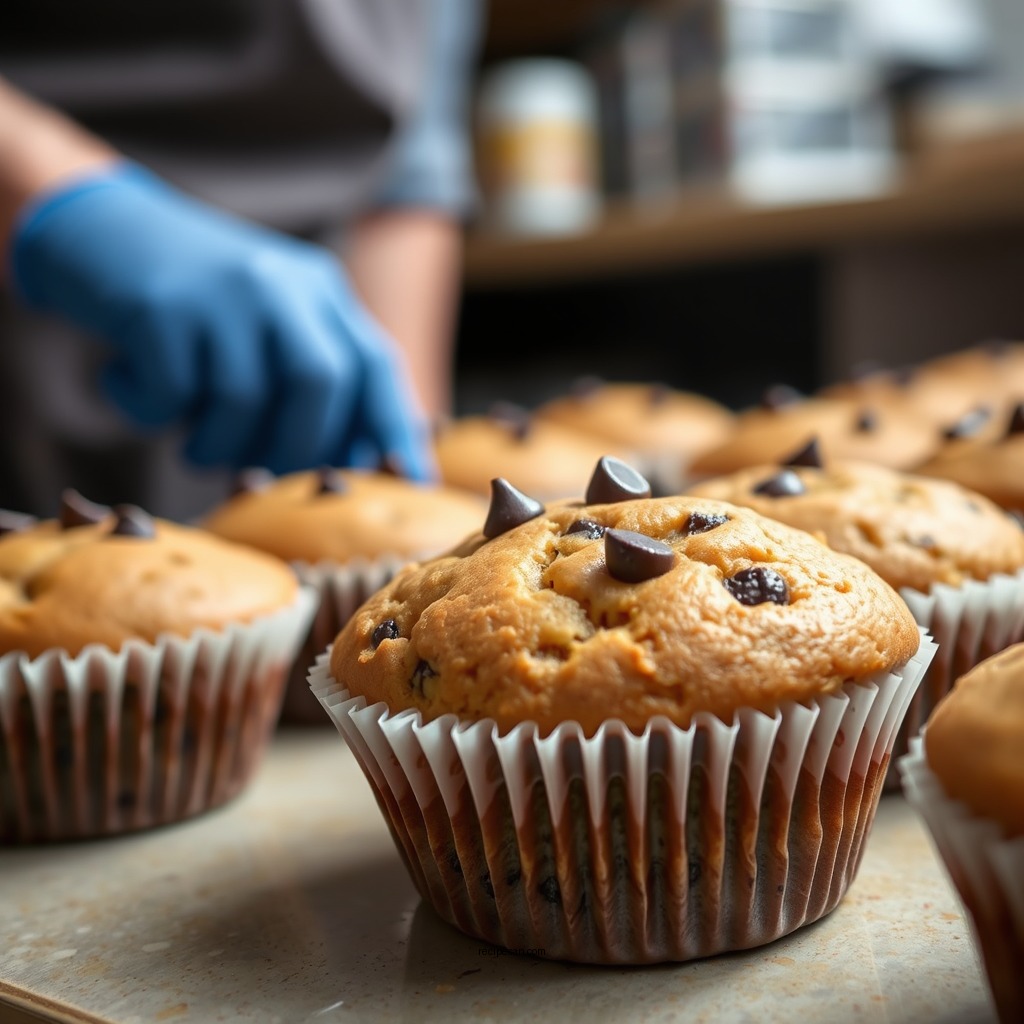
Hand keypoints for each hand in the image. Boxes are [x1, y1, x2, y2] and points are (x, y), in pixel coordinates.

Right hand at [9, 163, 434, 477]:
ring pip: (244, 397)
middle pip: (321, 382)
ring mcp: (219, 289)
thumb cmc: (196, 303)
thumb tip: (357, 459)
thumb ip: (313, 377)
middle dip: (299, 445)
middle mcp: (279, 282)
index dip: (396, 428)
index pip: (377, 363)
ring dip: (218, 444)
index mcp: (318, 290)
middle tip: (262, 470)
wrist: (96, 225)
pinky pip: (172, 393)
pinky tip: (139, 391)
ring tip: (194, 444)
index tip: (412, 481)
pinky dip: (154, 414)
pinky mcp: (157, 304)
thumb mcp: (269, 321)